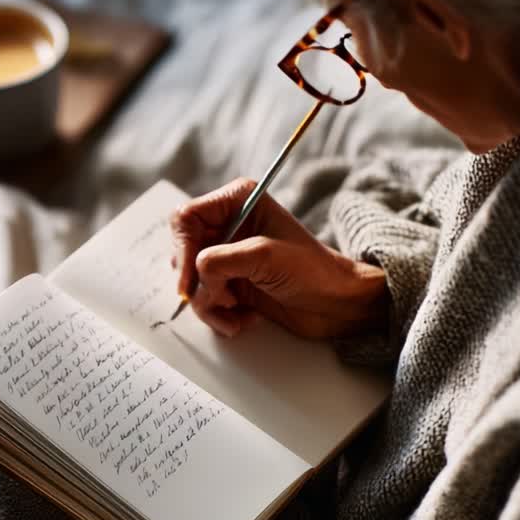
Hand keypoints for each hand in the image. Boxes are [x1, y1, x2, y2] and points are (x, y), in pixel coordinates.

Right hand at [170, 178, 389, 338]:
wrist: (337, 304)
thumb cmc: (313, 271)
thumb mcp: (264, 257)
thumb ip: (220, 261)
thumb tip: (195, 275)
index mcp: (237, 202)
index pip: (186, 218)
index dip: (182, 249)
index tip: (190, 282)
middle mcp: (228, 226)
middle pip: (183, 252)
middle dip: (199, 282)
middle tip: (222, 298)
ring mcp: (228, 257)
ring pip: (192, 282)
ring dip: (211, 304)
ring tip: (238, 312)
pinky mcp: (231, 283)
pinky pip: (205, 300)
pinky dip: (219, 315)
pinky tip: (245, 318)